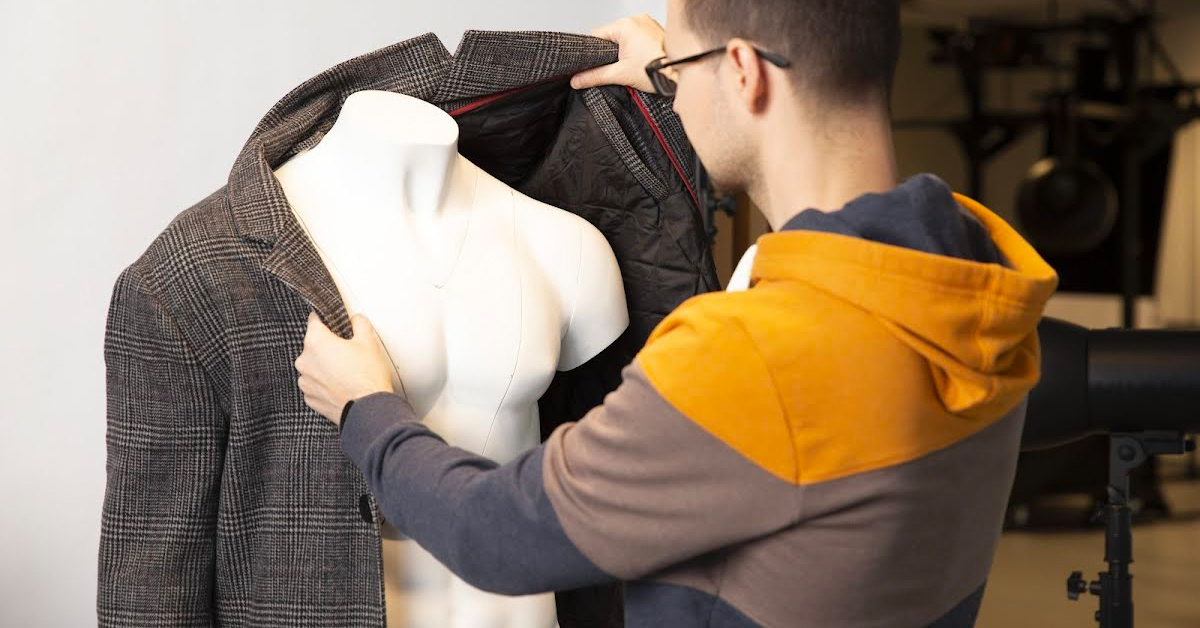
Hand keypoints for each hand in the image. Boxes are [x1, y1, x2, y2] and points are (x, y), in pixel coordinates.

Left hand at [295, 311, 395, 425]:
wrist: (368, 409)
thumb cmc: (367, 377)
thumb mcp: (368, 341)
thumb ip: (359, 323)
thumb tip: (356, 320)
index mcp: (316, 341)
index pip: (314, 321)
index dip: (325, 320)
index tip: (332, 323)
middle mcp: (304, 361)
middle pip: (313, 346)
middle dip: (328, 347)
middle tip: (347, 353)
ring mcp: (305, 381)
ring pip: (314, 366)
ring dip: (325, 366)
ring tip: (346, 372)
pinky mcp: (310, 398)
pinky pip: (315, 384)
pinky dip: (325, 384)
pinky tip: (341, 385)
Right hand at [571, 14, 665, 93]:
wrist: (681, 74)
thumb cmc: (658, 71)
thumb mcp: (620, 75)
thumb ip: (595, 76)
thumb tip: (577, 80)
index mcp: (625, 25)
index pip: (597, 35)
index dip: (592, 52)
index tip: (592, 64)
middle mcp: (637, 20)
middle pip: (611, 36)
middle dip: (610, 53)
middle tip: (617, 68)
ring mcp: (647, 23)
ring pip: (624, 37)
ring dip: (623, 51)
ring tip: (631, 64)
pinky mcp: (655, 30)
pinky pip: (636, 36)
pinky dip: (634, 48)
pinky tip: (640, 59)